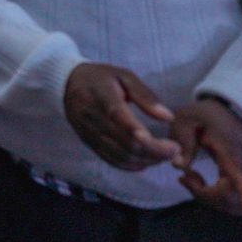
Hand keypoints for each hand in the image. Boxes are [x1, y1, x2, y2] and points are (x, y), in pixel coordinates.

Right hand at [62, 62, 180, 170]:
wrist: (66, 84)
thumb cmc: (100, 78)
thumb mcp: (123, 75)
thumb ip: (145, 95)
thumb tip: (168, 117)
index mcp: (100, 94)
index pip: (117, 115)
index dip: (138, 131)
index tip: (165, 142)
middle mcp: (91, 116)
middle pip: (124, 142)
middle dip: (154, 151)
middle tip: (175, 150)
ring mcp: (88, 133)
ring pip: (120, 156)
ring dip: (146, 160)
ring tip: (164, 155)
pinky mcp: (88, 143)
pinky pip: (112, 160)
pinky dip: (132, 165)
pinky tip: (146, 160)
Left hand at [169, 97, 241, 221]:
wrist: (228, 111)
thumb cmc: (204, 115)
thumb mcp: (184, 119)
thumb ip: (181, 140)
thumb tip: (179, 166)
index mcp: (231, 148)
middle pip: (235, 197)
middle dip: (207, 196)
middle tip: (185, 177)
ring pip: (239, 203)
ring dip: (214, 200)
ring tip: (193, 178)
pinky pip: (241, 201)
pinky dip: (222, 200)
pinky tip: (208, 186)